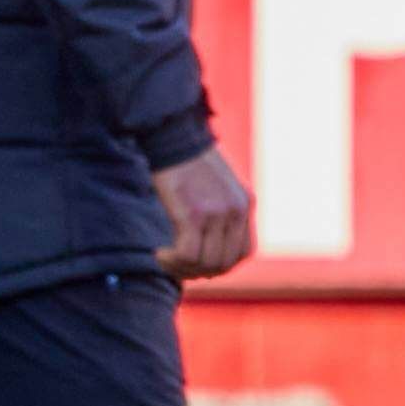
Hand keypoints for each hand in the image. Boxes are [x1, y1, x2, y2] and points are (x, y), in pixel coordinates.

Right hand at [152, 146, 253, 279]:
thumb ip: (220, 205)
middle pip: (225, 263)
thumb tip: (207, 233)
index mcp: (245, 203)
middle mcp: (236, 211)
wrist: (171, 133)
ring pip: (207, 264)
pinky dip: (173, 262)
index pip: (244, 252)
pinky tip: (159, 254)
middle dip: (200, 272)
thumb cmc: (185, 154)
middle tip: (176, 266)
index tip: (197, 261)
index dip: (221, 264)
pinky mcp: (193, 214)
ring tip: (165, 261)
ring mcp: (217, 214)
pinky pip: (188, 255)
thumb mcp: (215, 181)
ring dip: (183, 269)